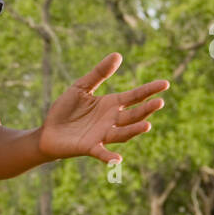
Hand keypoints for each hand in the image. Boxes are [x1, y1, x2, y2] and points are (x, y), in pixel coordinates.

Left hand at [39, 53, 168, 163]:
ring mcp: (102, 135)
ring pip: (122, 133)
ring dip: (134, 130)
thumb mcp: (81, 87)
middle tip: (159, 102)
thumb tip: (118, 55)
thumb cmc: (66, 109)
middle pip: (132, 115)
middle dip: (146, 110)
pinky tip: (117, 159)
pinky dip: (109, 157)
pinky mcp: (89, 147)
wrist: (48, 131)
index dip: (149, 90)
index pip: (135, 97)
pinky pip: (101, 152)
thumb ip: (99, 73)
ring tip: (146, 125)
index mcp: (111, 104)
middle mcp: (111, 120)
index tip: (165, 84)